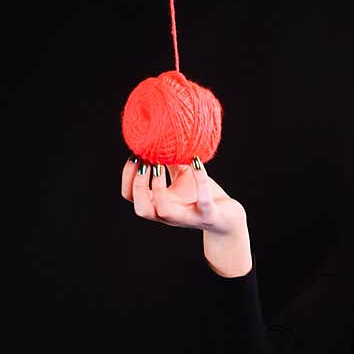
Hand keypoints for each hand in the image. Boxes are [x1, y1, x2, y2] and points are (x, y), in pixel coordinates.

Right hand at [120, 156, 245, 235]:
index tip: (135, 155)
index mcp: (158, 204)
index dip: (127, 176)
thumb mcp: (180, 176)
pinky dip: (199, 179)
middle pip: (141, 209)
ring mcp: (187, 217)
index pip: (131, 196)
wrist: (226, 216)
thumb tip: (155, 137)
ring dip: (158, 186)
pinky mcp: (208, 215)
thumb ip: (166, 162)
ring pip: (163, 211)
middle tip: (145, 163)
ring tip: (160, 164)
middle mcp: (169, 215)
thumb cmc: (200, 195)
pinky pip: (203, 200)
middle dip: (137, 185)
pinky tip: (196, 161)